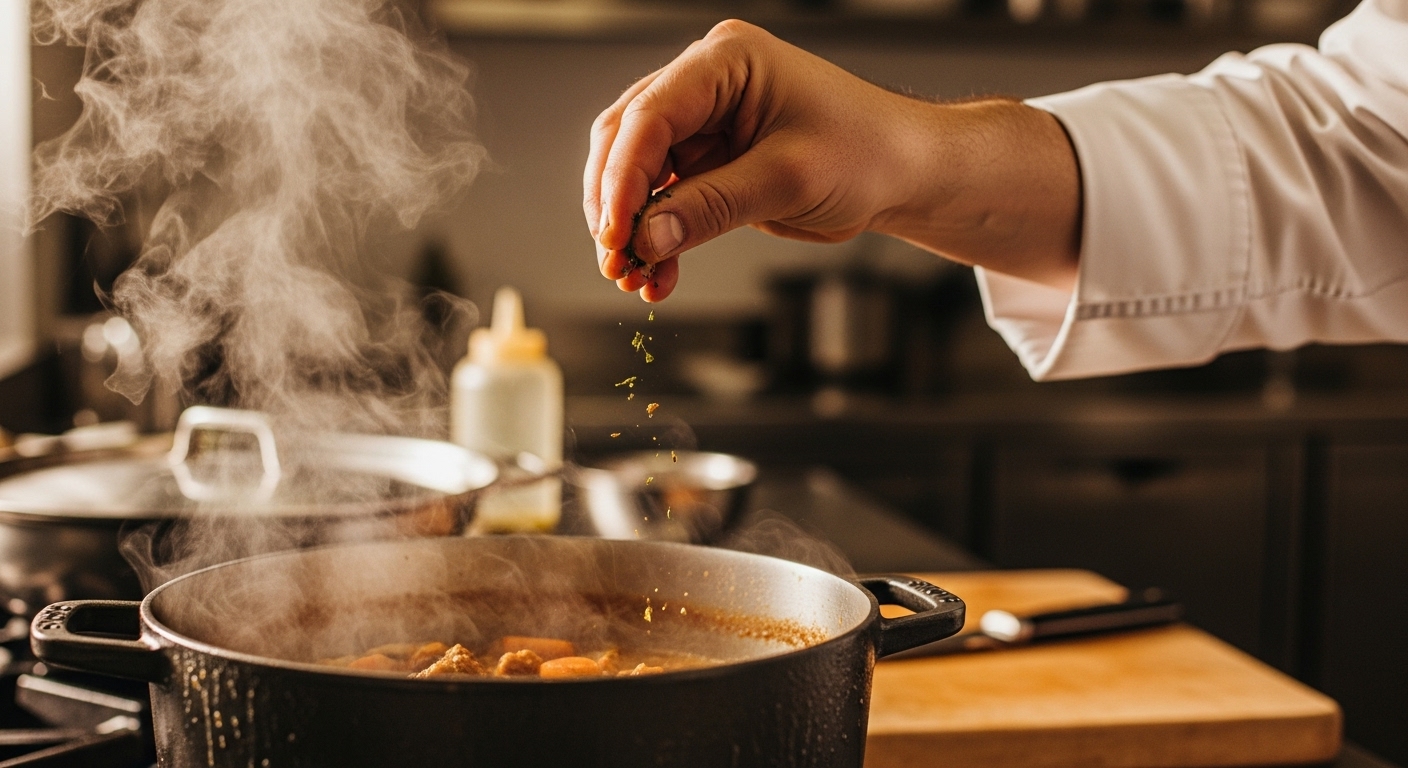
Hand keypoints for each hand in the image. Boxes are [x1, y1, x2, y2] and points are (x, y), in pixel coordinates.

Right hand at [584, 21, 1080, 301]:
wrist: (905, 173)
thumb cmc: (868, 152)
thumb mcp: (789, 179)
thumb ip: (713, 206)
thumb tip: (647, 238)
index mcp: (725, 62)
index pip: (650, 115)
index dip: (622, 179)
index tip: (614, 234)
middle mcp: (704, 85)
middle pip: (627, 141)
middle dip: (617, 207)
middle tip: (617, 262)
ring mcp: (704, 124)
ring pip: (638, 176)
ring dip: (632, 231)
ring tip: (635, 279)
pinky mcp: (710, 163)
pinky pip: (665, 202)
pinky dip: (658, 240)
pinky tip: (658, 276)